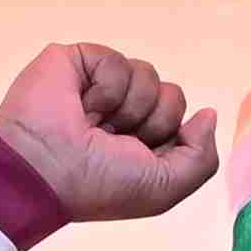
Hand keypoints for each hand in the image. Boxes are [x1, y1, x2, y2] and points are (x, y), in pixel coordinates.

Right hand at [0, 40, 221, 224]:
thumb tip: (207, 114)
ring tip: (95, 124)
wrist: (42, 167)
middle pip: (172, 96)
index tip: (141, 157)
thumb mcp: (164, 189)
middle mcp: (123, 115)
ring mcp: (101, 87)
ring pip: (149, 75)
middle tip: (116, 140)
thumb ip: (202, 158)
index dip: (171, 140)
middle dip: (153, 122)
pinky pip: (118, 61)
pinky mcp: (80, 62)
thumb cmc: (97, 186)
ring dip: (127, 107)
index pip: (182, 124)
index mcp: (141, 144)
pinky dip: (105, 88)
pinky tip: (82, 106)